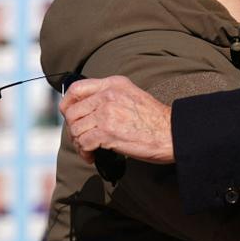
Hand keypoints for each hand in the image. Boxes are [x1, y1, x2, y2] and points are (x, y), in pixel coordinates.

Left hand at [59, 76, 174, 164]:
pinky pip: (83, 142)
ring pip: (76, 128)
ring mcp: (107, 112)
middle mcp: (108, 95)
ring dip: (79, 143)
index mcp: (114, 84)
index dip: (67, 104)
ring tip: (89, 150)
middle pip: (73, 112)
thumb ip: (111, 97)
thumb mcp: (133, 96)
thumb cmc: (155, 120)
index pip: (77, 89)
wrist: (172, 133)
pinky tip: (92, 156)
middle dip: (74, 129)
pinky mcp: (108, 131)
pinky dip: (85, 153)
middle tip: (82, 139)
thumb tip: (87, 110)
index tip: (70, 117)